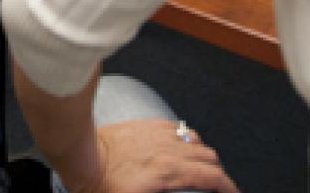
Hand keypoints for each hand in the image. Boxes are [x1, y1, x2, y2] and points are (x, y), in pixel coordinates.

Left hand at [68, 120, 238, 192]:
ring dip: (203, 155)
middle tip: (216, 186)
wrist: (81, 156)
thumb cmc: (102, 185)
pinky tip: (181, 146)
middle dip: (217, 174)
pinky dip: (186, 138)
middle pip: (209, 158)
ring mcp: (158, 134)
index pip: (212, 177)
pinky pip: (177, 128)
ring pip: (196, 140)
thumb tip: (179, 189)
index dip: (228, 188)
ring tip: (200, 167)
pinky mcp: (147, 124)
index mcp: (169, 172)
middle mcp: (169, 150)